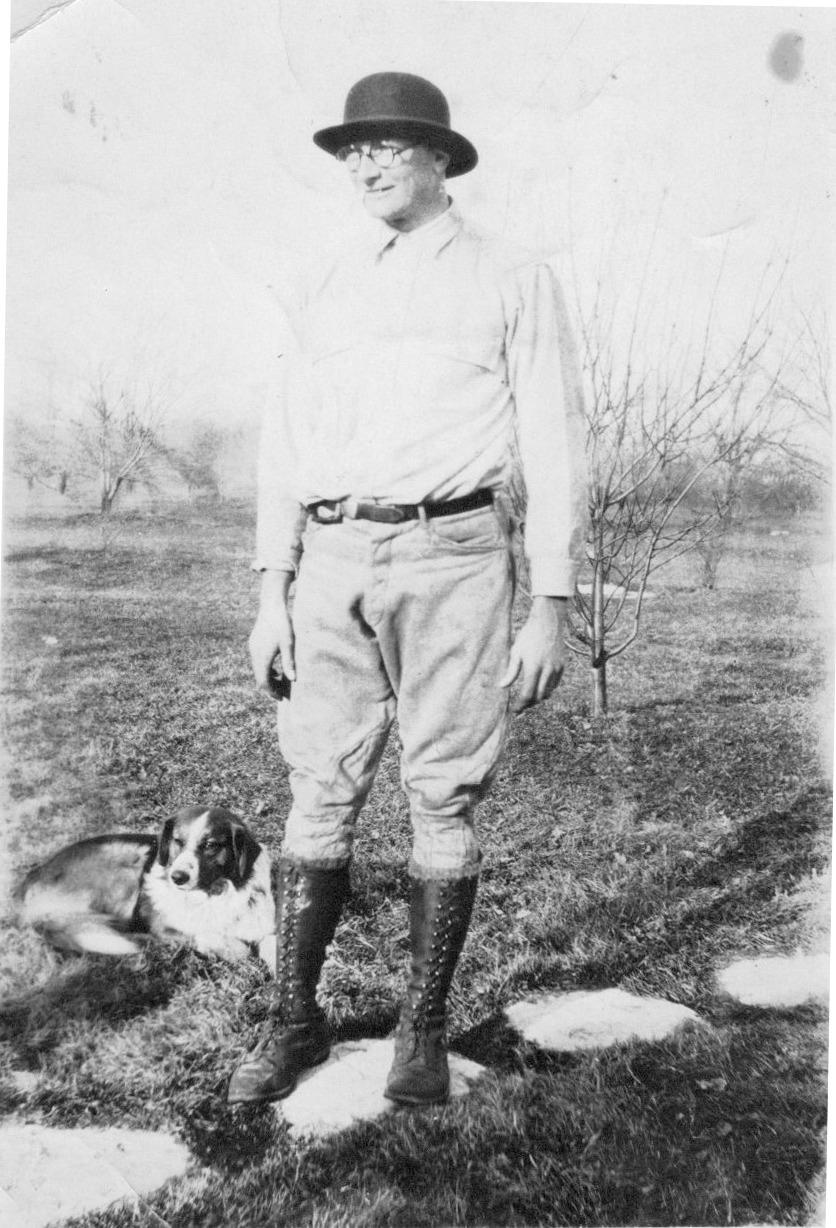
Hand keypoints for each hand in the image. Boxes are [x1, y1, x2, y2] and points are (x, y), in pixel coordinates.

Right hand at [249, 570, 294, 699]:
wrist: (272, 605)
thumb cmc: (283, 624)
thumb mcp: (289, 644)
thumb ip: (289, 662)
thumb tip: (293, 679)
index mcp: (262, 657)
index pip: (263, 682)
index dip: (271, 692)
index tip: (281, 699)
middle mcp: (254, 654)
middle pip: (259, 678)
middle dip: (270, 687)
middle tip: (282, 694)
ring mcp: (252, 648)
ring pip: (257, 670)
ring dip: (267, 678)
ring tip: (280, 683)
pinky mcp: (254, 643)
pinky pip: (257, 662)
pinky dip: (265, 669)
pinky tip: (275, 670)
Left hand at [499, 596, 567, 713]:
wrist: (548, 622)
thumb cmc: (528, 636)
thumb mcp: (516, 652)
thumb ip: (511, 672)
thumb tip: (502, 686)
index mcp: (534, 668)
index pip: (527, 694)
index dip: (520, 705)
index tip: (514, 710)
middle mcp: (547, 671)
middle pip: (539, 697)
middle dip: (529, 704)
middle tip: (520, 706)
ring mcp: (557, 669)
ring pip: (548, 692)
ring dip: (538, 697)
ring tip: (528, 698)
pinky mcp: (562, 666)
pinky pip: (555, 684)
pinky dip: (547, 689)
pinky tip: (538, 686)